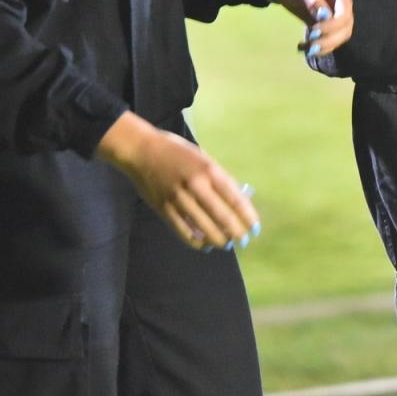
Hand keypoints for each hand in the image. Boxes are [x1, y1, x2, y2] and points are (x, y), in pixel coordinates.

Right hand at [96, 112, 259, 249]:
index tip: (255, 228)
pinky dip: (196, 241)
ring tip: (226, 244)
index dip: (247, 216)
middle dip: (236, 232)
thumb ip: (219, 178)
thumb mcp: (203, 158)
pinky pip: (183, 231)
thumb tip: (239, 199)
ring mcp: (178, 198)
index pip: (234, 198)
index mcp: (209, 170)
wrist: (142, 150)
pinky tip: (205, 245)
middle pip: (222, 216)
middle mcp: (195, 185)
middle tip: (244, 241)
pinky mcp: (164, 208)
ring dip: (219, 240)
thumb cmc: (177, 152)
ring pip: (204, 227)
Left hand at [265, 0, 353, 57]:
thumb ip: (313, 0)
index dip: (332, 26)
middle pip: (345, 29)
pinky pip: (329, 40)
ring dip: (325, 47)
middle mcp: (343, 6)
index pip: (344, 15)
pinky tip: (304, 49)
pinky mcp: (327, 27)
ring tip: (305, 49)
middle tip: (310, 47)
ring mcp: (336, 17)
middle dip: (329, 40)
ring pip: (339, 38)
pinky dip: (319, 48)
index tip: (313, 32)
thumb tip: (324, 17)